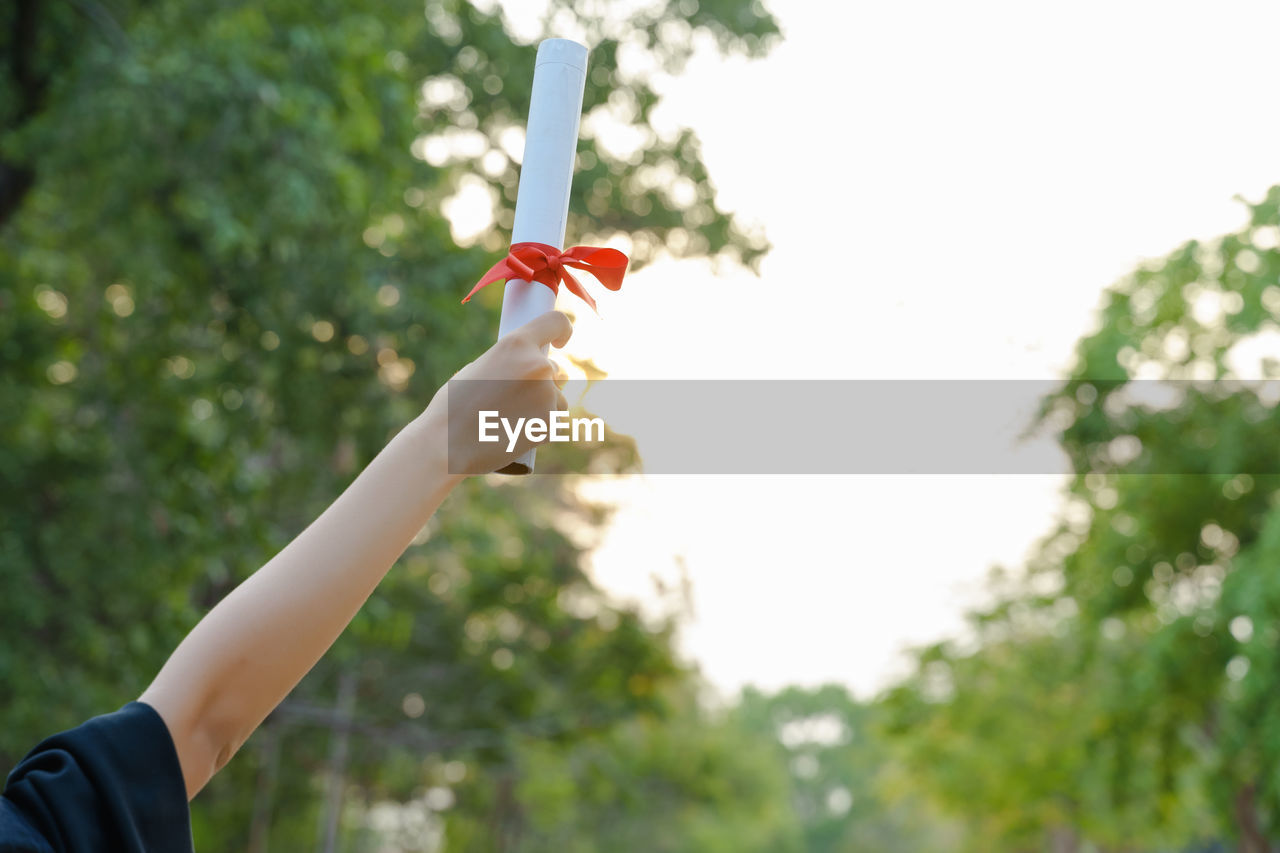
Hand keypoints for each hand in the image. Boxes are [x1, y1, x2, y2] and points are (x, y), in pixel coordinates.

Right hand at [421, 311, 572, 474]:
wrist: (447, 445)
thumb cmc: (453, 406)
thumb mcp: (478, 368)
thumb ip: (507, 362)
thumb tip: (525, 365)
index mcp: (516, 344)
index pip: (556, 323)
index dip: (562, 331)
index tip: (559, 343)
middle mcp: (538, 366)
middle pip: (558, 371)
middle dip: (544, 382)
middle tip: (515, 400)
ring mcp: (547, 395)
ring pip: (559, 400)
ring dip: (544, 408)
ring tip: (509, 420)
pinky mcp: (550, 424)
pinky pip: (555, 423)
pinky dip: (541, 429)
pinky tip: (515, 434)